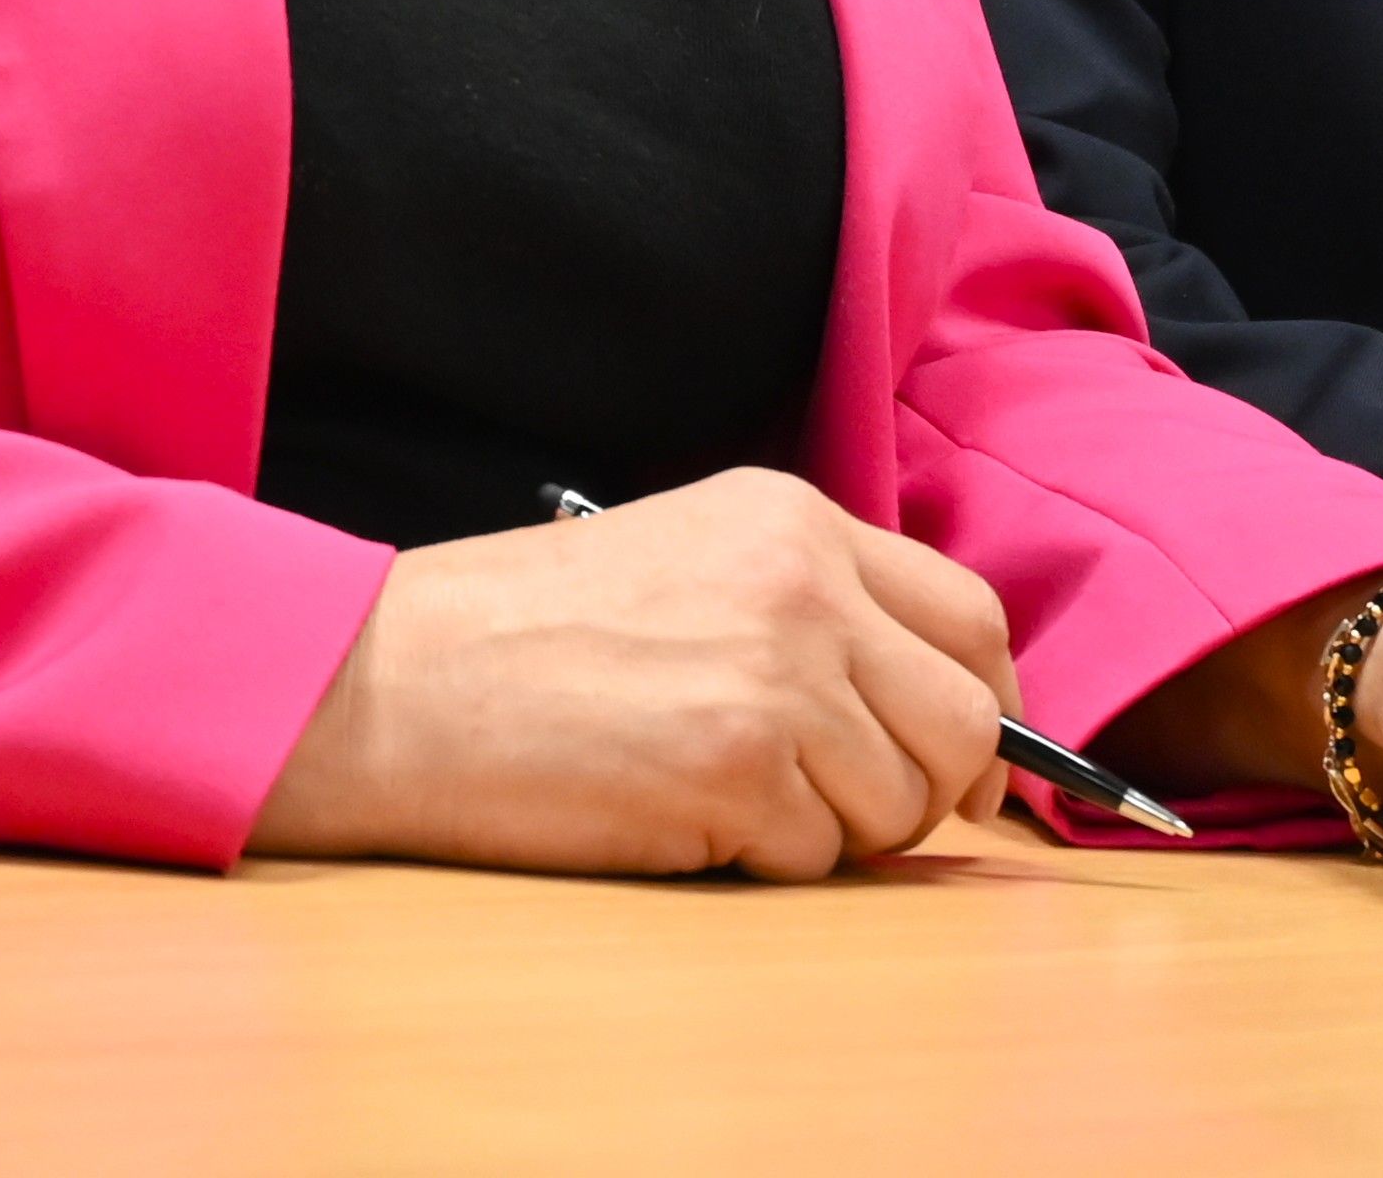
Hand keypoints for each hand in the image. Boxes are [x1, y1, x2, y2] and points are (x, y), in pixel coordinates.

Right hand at [248, 469, 1016, 875]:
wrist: (394, 680)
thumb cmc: (521, 633)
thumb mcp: (691, 557)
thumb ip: (812, 604)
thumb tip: (929, 703)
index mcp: (797, 521)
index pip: (969, 615)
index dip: (988, 702)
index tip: (976, 758)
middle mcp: (806, 588)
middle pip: (964, 717)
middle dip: (940, 787)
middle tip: (873, 813)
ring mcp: (778, 680)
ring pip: (900, 801)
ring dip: (839, 831)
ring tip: (737, 802)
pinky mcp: (737, 773)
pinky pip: (817, 857)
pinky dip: (768, 861)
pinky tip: (685, 818)